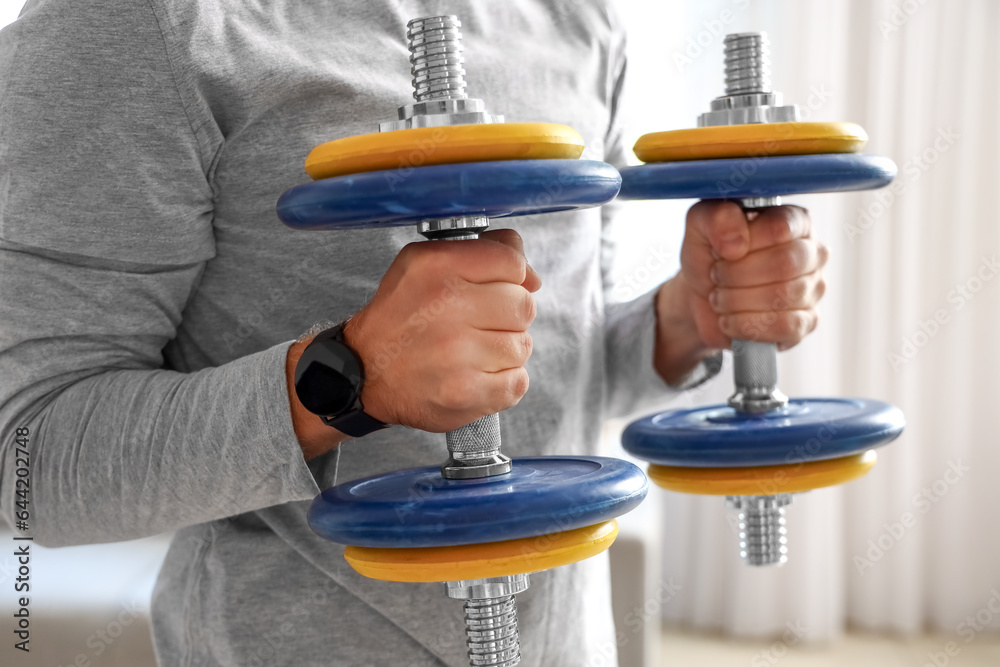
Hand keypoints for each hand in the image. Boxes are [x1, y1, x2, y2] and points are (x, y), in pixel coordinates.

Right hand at [344, 229, 539, 431]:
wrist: (363, 373)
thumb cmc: (399, 318)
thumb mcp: (425, 264)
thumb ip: (483, 253)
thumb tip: (531, 275)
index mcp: (437, 266)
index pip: (512, 262)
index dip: (512, 277)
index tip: (495, 289)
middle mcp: (447, 306)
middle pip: (524, 305)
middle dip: (507, 316)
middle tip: (478, 325)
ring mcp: (459, 354)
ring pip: (522, 345)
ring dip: (504, 350)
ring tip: (471, 351)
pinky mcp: (468, 394)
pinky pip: (518, 382)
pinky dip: (503, 381)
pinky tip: (475, 374)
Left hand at [654, 201, 827, 383]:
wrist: (700, 298)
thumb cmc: (709, 256)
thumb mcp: (700, 225)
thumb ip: (717, 218)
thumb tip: (736, 243)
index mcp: (794, 220)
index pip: (780, 228)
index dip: (744, 244)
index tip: (721, 251)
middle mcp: (812, 252)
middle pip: (784, 264)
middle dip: (737, 274)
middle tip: (717, 276)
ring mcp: (813, 288)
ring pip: (783, 296)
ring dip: (736, 300)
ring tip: (720, 297)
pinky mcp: (806, 322)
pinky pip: (785, 326)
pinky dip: (747, 325)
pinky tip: (729, 320)